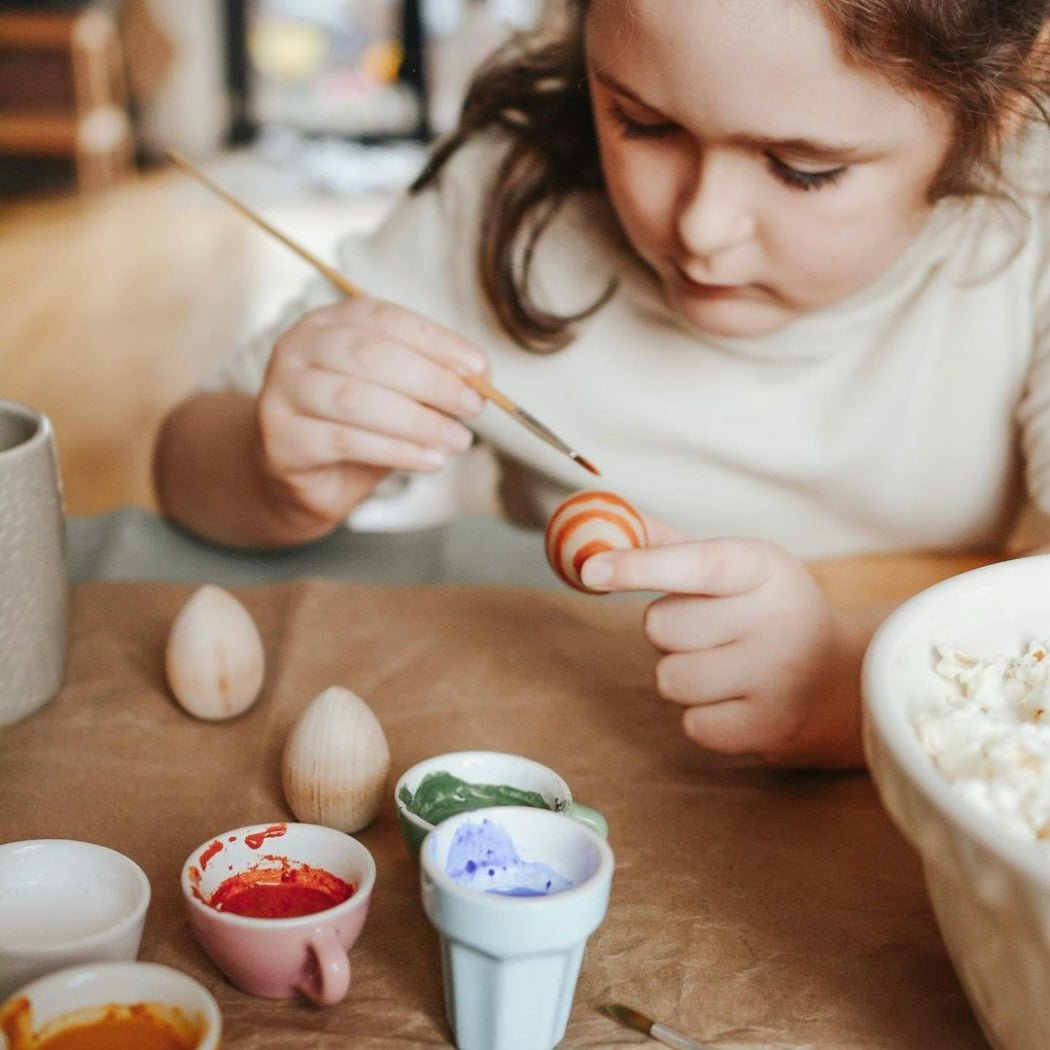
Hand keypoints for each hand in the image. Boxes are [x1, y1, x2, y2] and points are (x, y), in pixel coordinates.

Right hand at [253, 296, 487, 526]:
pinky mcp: (283, 438)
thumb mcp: (397, 396)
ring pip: (356, 399)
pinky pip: (345, 441)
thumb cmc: (355, 427)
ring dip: (418, 421)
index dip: (437, 341)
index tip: (481, 368)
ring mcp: (283, 391)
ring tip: (458, 440)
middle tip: (474, 406)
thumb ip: (429, 381)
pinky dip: (396, 452)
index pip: (387, 318)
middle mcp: (298, 346)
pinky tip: (431, 460)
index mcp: (330, 321)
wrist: (300, 478)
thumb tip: (479, 380)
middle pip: (370, 355)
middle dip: (432, 381)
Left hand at [580, 519, 865, 767]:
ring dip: (683, 674)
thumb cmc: (766, 611)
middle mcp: (778, 618)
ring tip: (725, 666)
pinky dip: (703, 715)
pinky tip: (738, 700)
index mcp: (766, 567)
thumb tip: (603, 526)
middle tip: (713, 631)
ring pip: (669, 678)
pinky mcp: (769, 728)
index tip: (591, 569)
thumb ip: (668, 547)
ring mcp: (777, 677)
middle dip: (670, 630)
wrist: (844, 679)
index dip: (639, 566)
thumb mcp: (735, 567)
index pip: (695, 563)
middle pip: (662, 626)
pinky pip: (691, 723)